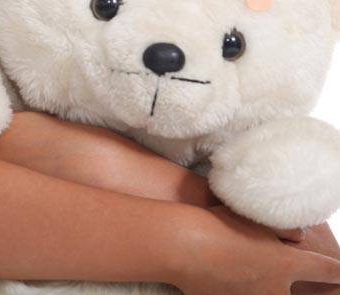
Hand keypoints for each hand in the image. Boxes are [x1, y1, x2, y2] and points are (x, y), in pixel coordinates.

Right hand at [175, 206, 339, 294]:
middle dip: (301, 287)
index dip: (337, 273)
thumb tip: (298, 237)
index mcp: (287, 264)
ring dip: (266, 289)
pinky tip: (227, 279)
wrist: (183, 246)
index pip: (326, 271)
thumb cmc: (219, 227)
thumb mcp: (256, 220)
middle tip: (287, 274)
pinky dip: (237, 291)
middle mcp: (275, 289)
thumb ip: (283, 231)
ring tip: (247, 271)